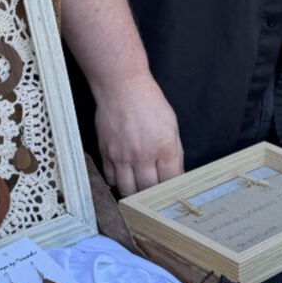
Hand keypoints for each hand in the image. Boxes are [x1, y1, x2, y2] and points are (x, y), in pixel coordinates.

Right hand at [94, 72, 183, 195]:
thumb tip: (175, 175)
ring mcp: (122, 156)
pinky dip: (117, 181)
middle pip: (148, 191)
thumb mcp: (171, 124)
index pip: (170, 182)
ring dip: (134, 193)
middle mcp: (143, 155)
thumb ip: (173, 152)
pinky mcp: (106, 153)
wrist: (122, 87)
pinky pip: (111, 179)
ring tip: (138, 189)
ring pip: (127, 190)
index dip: (171, 189)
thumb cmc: (148, 102)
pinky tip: (123, 176)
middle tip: (154, 194)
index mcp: (164, 147)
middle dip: (152, 195)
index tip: (170, 192)